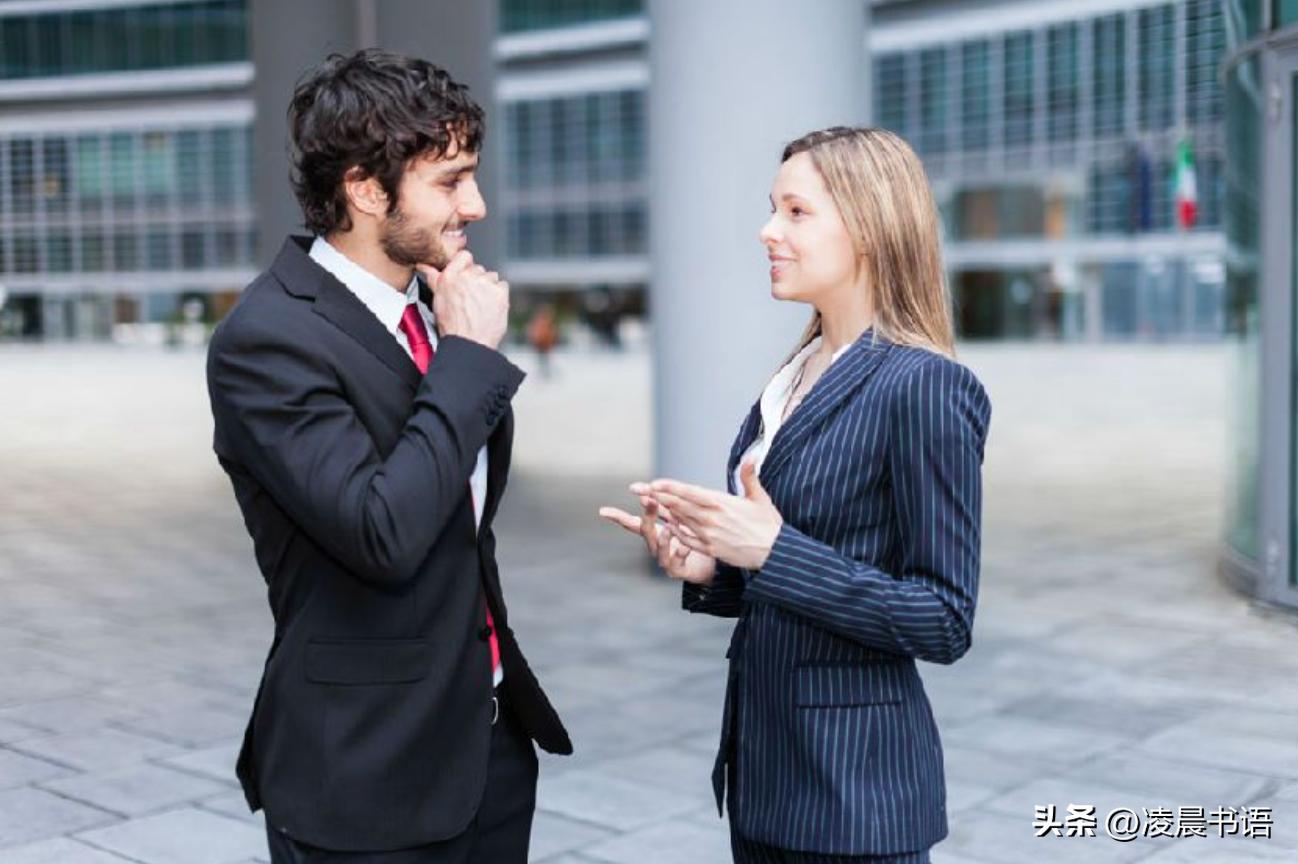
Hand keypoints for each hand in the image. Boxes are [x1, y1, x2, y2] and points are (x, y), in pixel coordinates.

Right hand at [416, 252, 508, 349]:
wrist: (469, 343)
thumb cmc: (453, 326)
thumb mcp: (438, 300)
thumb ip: (433, 279)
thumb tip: (424, 266)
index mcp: (450, 276)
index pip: (464, 256)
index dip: (467, 266)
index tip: (467, 276)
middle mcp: (468, 277)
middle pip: (478, 269)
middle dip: (477, 281)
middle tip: (472, 298)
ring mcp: (485, 283)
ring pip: (491, 277)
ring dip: (488, 287)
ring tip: (481, 304)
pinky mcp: (500, 292)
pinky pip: (502, 285)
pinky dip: (499, 294)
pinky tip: (491, 306)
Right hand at [599, 492, 716, 584]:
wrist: (706, 564)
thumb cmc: (689, 539)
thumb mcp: (676, 519)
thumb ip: (665, 506)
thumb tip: (651, 489)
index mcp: (653, 533)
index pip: (632, 523)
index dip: (617, 517)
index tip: (603, 511)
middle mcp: (655, 546)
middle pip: (646, 531)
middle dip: (648, 515)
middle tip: (650, 500)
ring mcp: (665, 559)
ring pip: (659, 549)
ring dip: (663, 537)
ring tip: (669, 527)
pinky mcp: (678, 570)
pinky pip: (677, 562)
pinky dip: (681, 553)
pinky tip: (686, 547)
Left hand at [645, 462, 782, 569]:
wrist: (775, 554)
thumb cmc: (768, 525)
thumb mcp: (760, 497)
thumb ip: (750, 476)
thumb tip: (751, 455)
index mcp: (722, 503)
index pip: (689, 492)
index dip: (669, 487)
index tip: (653, 483)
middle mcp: (711, 519)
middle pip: (678, 505)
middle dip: (655, 496)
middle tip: (636, 489)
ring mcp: (709, 536)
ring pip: (679, 520)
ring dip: (661, 511)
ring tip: (644, 502)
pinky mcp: (710, 549)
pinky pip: (686, 539)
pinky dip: (674, 530)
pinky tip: (665, 523)